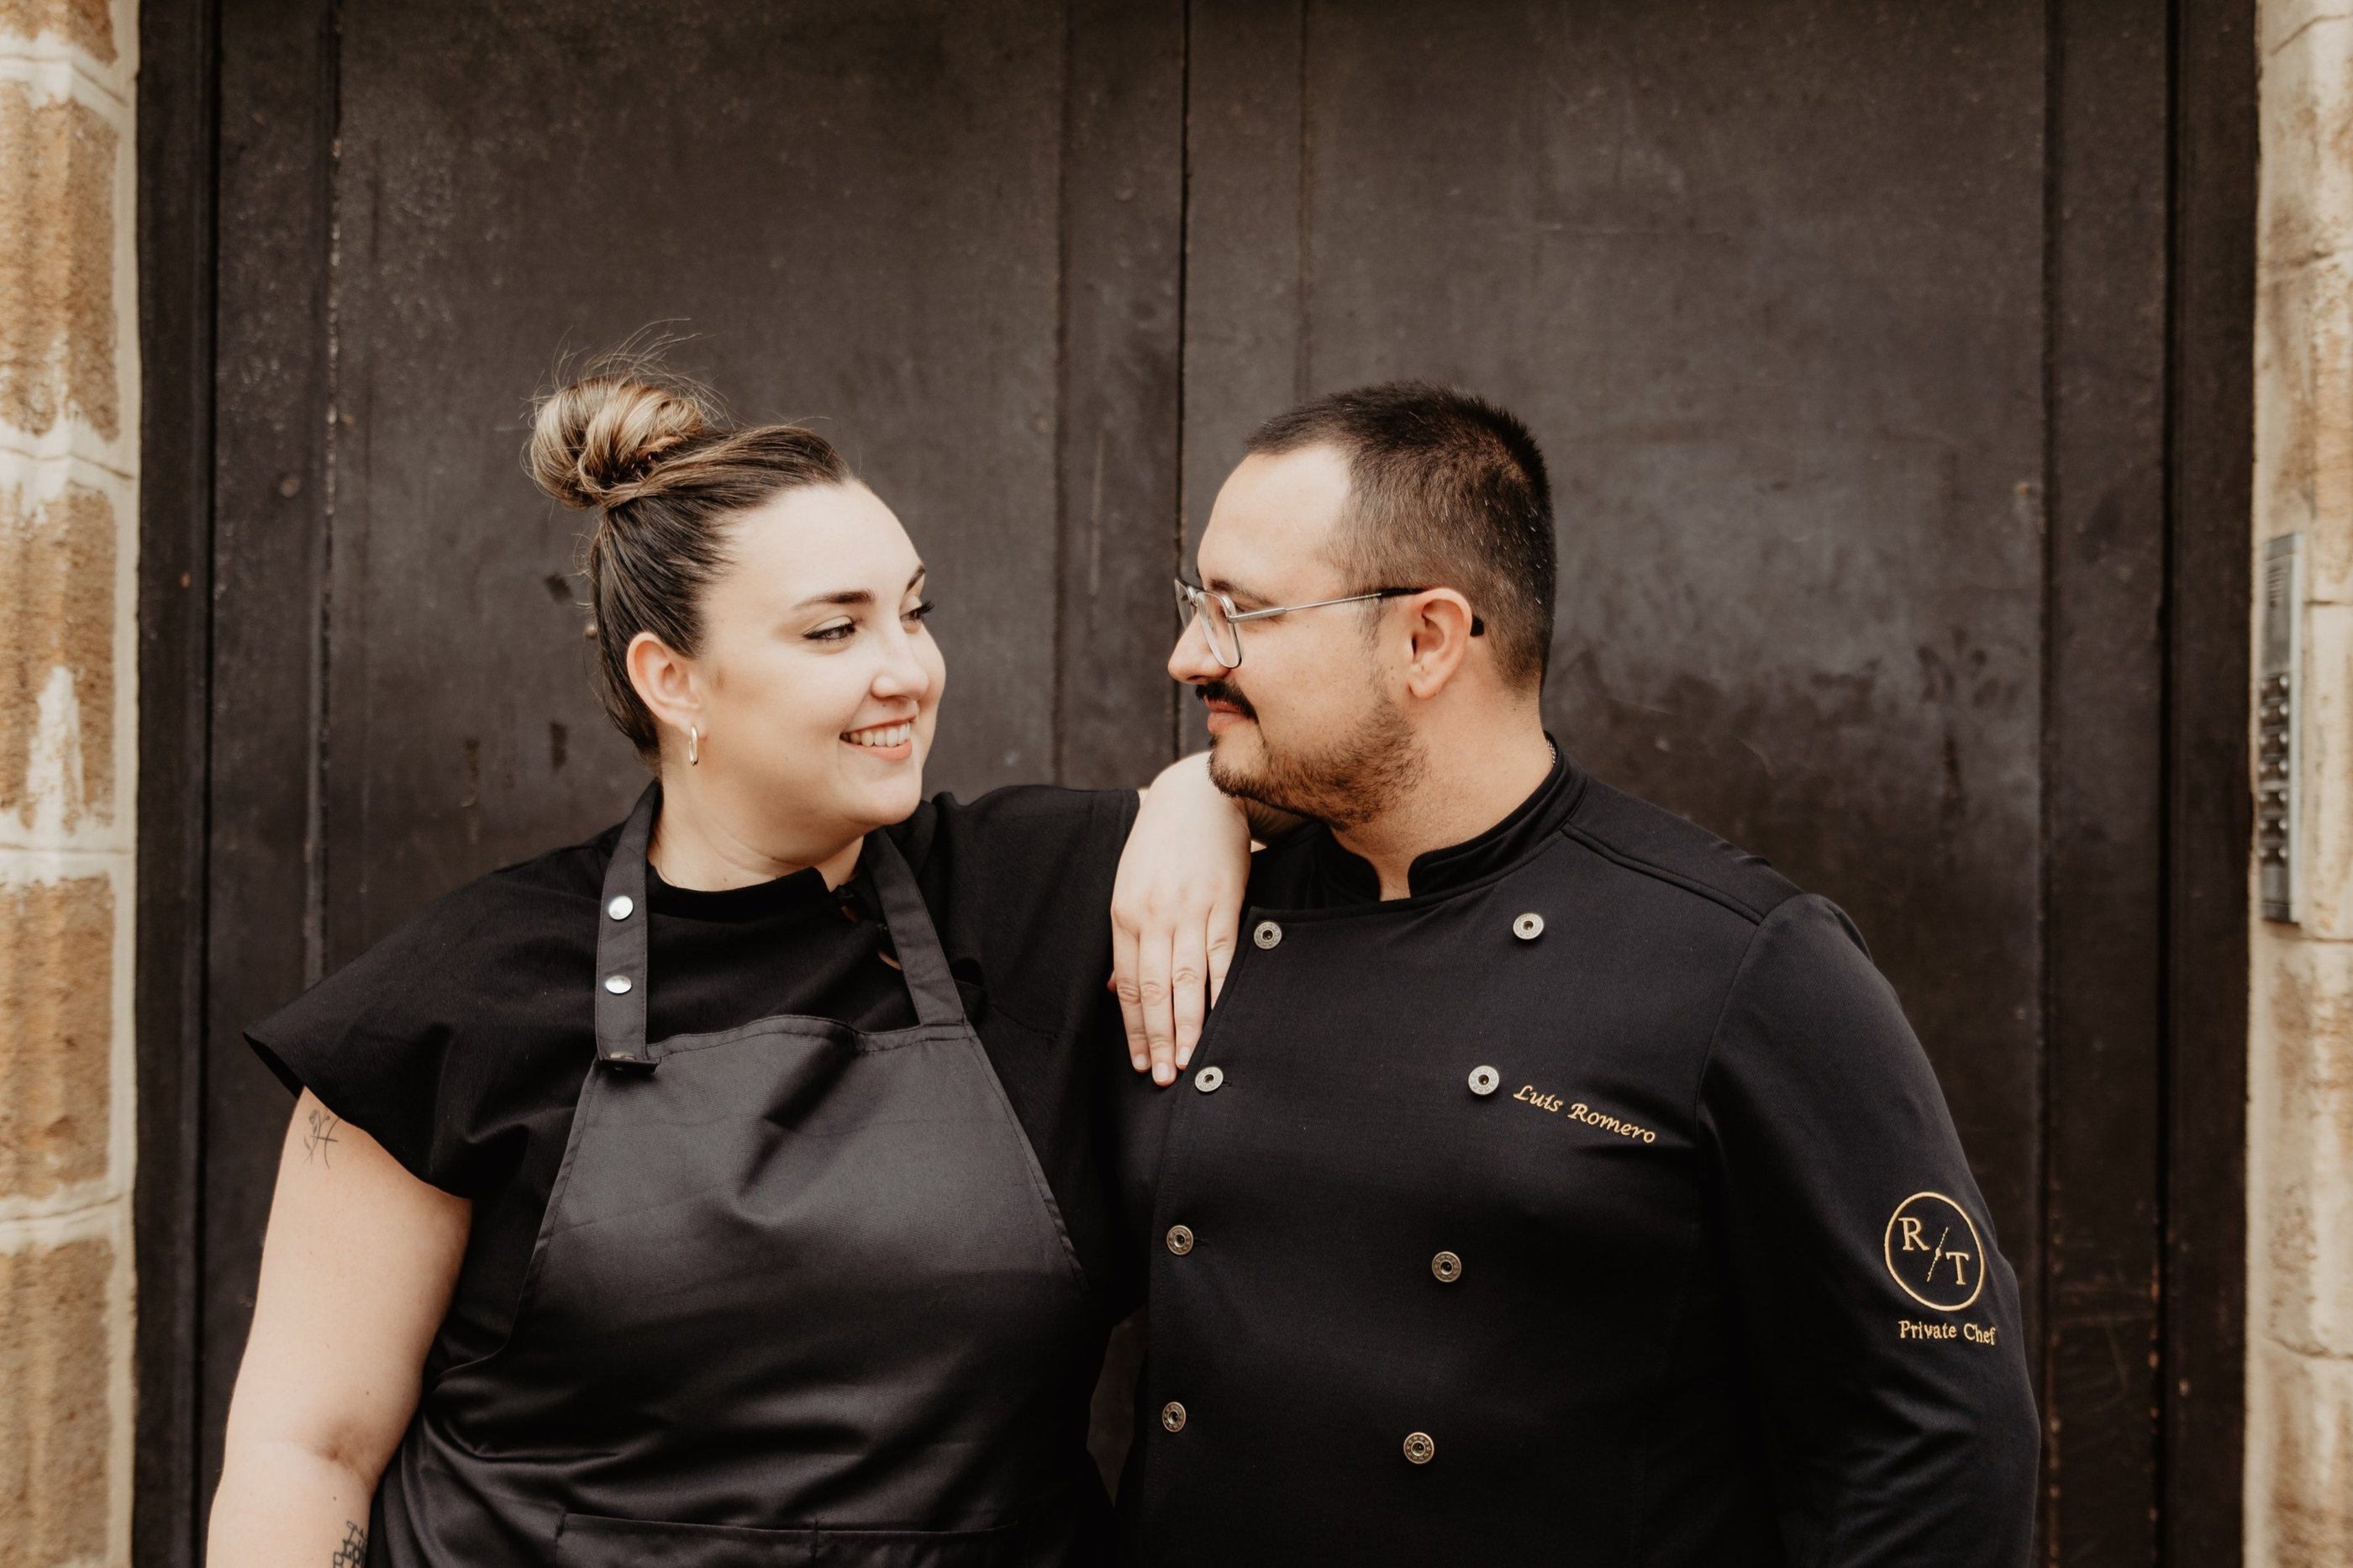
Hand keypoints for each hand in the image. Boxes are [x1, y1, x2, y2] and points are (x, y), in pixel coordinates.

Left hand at [1112, 753, 1251, 1084]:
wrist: (1199, 796)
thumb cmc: (1158, 845)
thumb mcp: (1126, 886)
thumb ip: (1124, 940)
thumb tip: (1114, 990)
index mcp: (1124, 914)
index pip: (1129, 986)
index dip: (1134, 1029)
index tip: (1140, 1062)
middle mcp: (1154, 916)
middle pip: (1156, 991)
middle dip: (1159, 1039)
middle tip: (1163, 1078)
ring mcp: (1191, 909)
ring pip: (1189, 981)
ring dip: (1189, 1026)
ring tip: (1189, 1061)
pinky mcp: (1225, 901)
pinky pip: (1223, 955)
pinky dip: (1222, 991)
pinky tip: (1221, 1018)